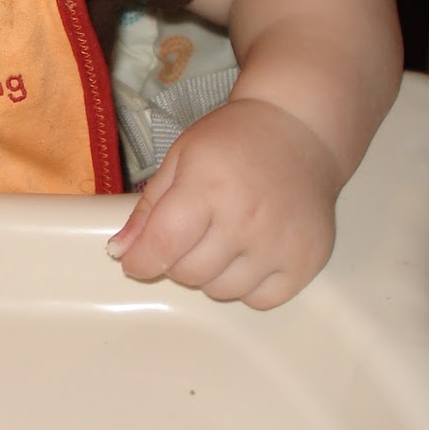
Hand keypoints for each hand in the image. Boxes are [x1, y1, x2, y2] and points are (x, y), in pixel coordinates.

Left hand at [108, 97, 343, 308]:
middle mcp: (246, 218)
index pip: (162, 245)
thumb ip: (148, 208)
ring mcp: (280, 243)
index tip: (136, 261)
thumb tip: (121, 251)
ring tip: (221, 238)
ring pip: (222, 291)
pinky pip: (261, 299)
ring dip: (211, 274)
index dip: (140, 261)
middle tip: (188, 234)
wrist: (299, 130)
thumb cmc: (236, 139)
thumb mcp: (180, 158)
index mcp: (208, 186)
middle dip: (176, 260)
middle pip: (189, 273)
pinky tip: (249, 254)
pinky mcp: (307, 260)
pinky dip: (247, 286)